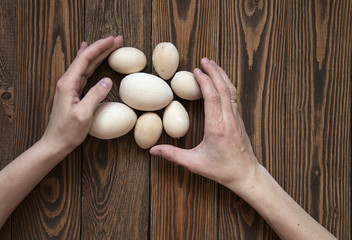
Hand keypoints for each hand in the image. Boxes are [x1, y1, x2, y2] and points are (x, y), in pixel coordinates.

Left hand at [42, 36, 122, 155]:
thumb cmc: (68, 131)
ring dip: (98, 54)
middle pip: (86, 58)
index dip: (100, 47)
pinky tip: (90, 57)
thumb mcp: (84, 114)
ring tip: (109, 45)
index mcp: (68, 83)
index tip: (113, 40)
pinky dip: (90, 63)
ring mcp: (69, 86)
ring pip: (85, 64)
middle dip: (101, 47)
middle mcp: (67, 82)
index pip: (85, 59)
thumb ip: (95, 95)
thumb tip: (108, 80)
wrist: (55, 143)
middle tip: (117, 39)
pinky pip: (84, 73)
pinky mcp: (73, 92)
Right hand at [150, 58, 258, 190]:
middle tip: (205, 59)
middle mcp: (229, 120)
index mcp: (217, 128)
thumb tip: (152, 151)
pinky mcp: (240, 120)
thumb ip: (172, 155)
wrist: (246, 175)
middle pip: (224, 88)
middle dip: (214, 71)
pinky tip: (222, 81)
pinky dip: (227, 85)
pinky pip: (234, 97)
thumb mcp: (194, 163)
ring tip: (213, 64)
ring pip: (232, 91)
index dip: (204, 81)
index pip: (212, 97)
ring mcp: (237, 119)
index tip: (196, 70)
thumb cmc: (221, 170)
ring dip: (222, 75)